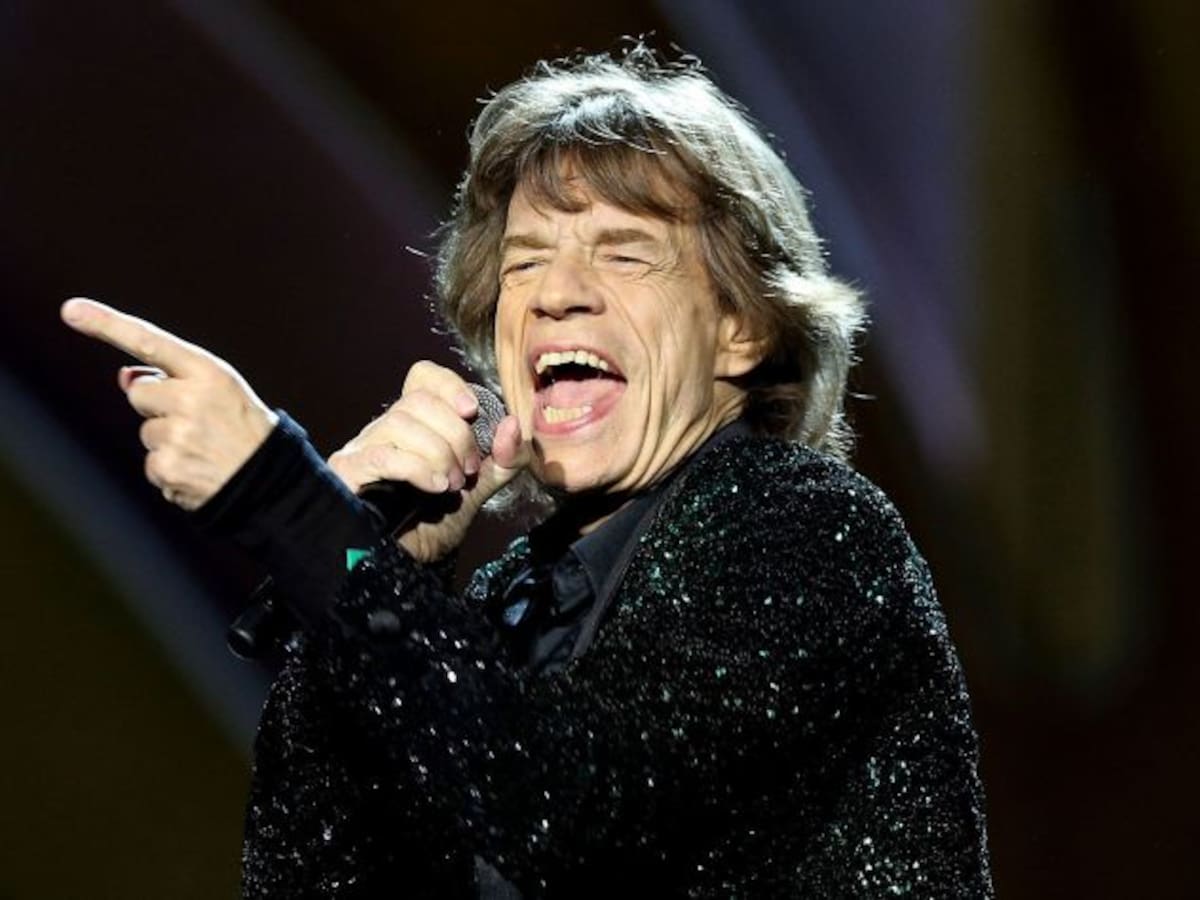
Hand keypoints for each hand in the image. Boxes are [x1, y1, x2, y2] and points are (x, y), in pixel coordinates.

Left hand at [61, 297, 277, 510]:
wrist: (272, 481)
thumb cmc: (244, 429)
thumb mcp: (220, 391)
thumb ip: (174, 378)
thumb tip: (124, 377)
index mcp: (208, 372)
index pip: (149, 342)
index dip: (107, 324)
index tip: (70, 310)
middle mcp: (191, 399)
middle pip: (140, 392)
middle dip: (159, 407)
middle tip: (201, 423)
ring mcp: (177, 434)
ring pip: (146, 431)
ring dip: (168, 442)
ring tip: (205, 450)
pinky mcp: (166, 467)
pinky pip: (151, 464)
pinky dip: (172, 471)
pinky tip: (199, 471)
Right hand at [328, 361, 528, 562]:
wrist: (412, 566)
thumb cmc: (437, 522)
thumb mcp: (481, 487)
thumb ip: (504, 458)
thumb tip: (512, 424)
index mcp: (415, 424)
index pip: (422, 377)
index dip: (449, 385)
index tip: (472, 412)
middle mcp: (384, 430)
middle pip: (418, 401)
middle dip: (455, 434)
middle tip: (468, 470)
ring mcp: (362, 449)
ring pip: (400, 423)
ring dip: (439, 453)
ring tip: (452, 485)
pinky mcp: (349, 473)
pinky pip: (383, 455)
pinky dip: (418, 467)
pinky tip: (435, 487)